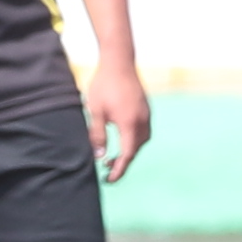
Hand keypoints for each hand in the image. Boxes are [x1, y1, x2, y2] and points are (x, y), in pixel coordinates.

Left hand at [87, 63, 153, 182]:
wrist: (119, 61)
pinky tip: (123, 137)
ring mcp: (146, 113)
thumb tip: (99, 156)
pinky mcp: (146, 108)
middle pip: (136, 149)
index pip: (127, 154)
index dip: (119, 169)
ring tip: (114, 156)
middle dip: (123, 162)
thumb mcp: (95, 111)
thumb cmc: (104, 84)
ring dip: (130, 151)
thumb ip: (97, 135)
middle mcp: (142, 120)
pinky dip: (134, 139)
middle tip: (107, 169)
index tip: (109, 180)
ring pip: (142, 140)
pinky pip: (143, 130)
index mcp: (129, 123)